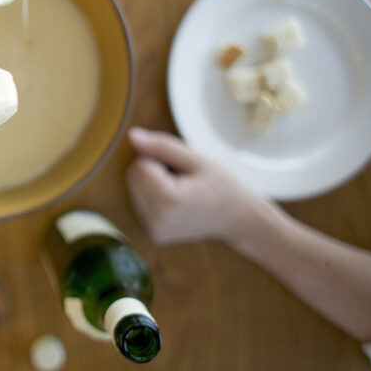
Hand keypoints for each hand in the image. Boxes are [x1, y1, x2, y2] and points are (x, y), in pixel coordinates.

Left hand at [126, 127, 271, 244]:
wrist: (239, 219)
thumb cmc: (221, 186)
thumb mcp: (197, 159)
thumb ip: (161, 146)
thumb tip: (132, 136)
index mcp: (166, 201)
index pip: (139, 164)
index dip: (160, 160)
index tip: (183, 170)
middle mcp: (156, 220)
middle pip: (133, 178)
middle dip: (153, 171)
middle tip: (183, 180)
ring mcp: (155, 231)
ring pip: (134, 190)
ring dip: (152, 184)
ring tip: (182, 191)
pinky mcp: (155, 235)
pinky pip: (140, 204)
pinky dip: (154, 197)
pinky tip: (176, 202)